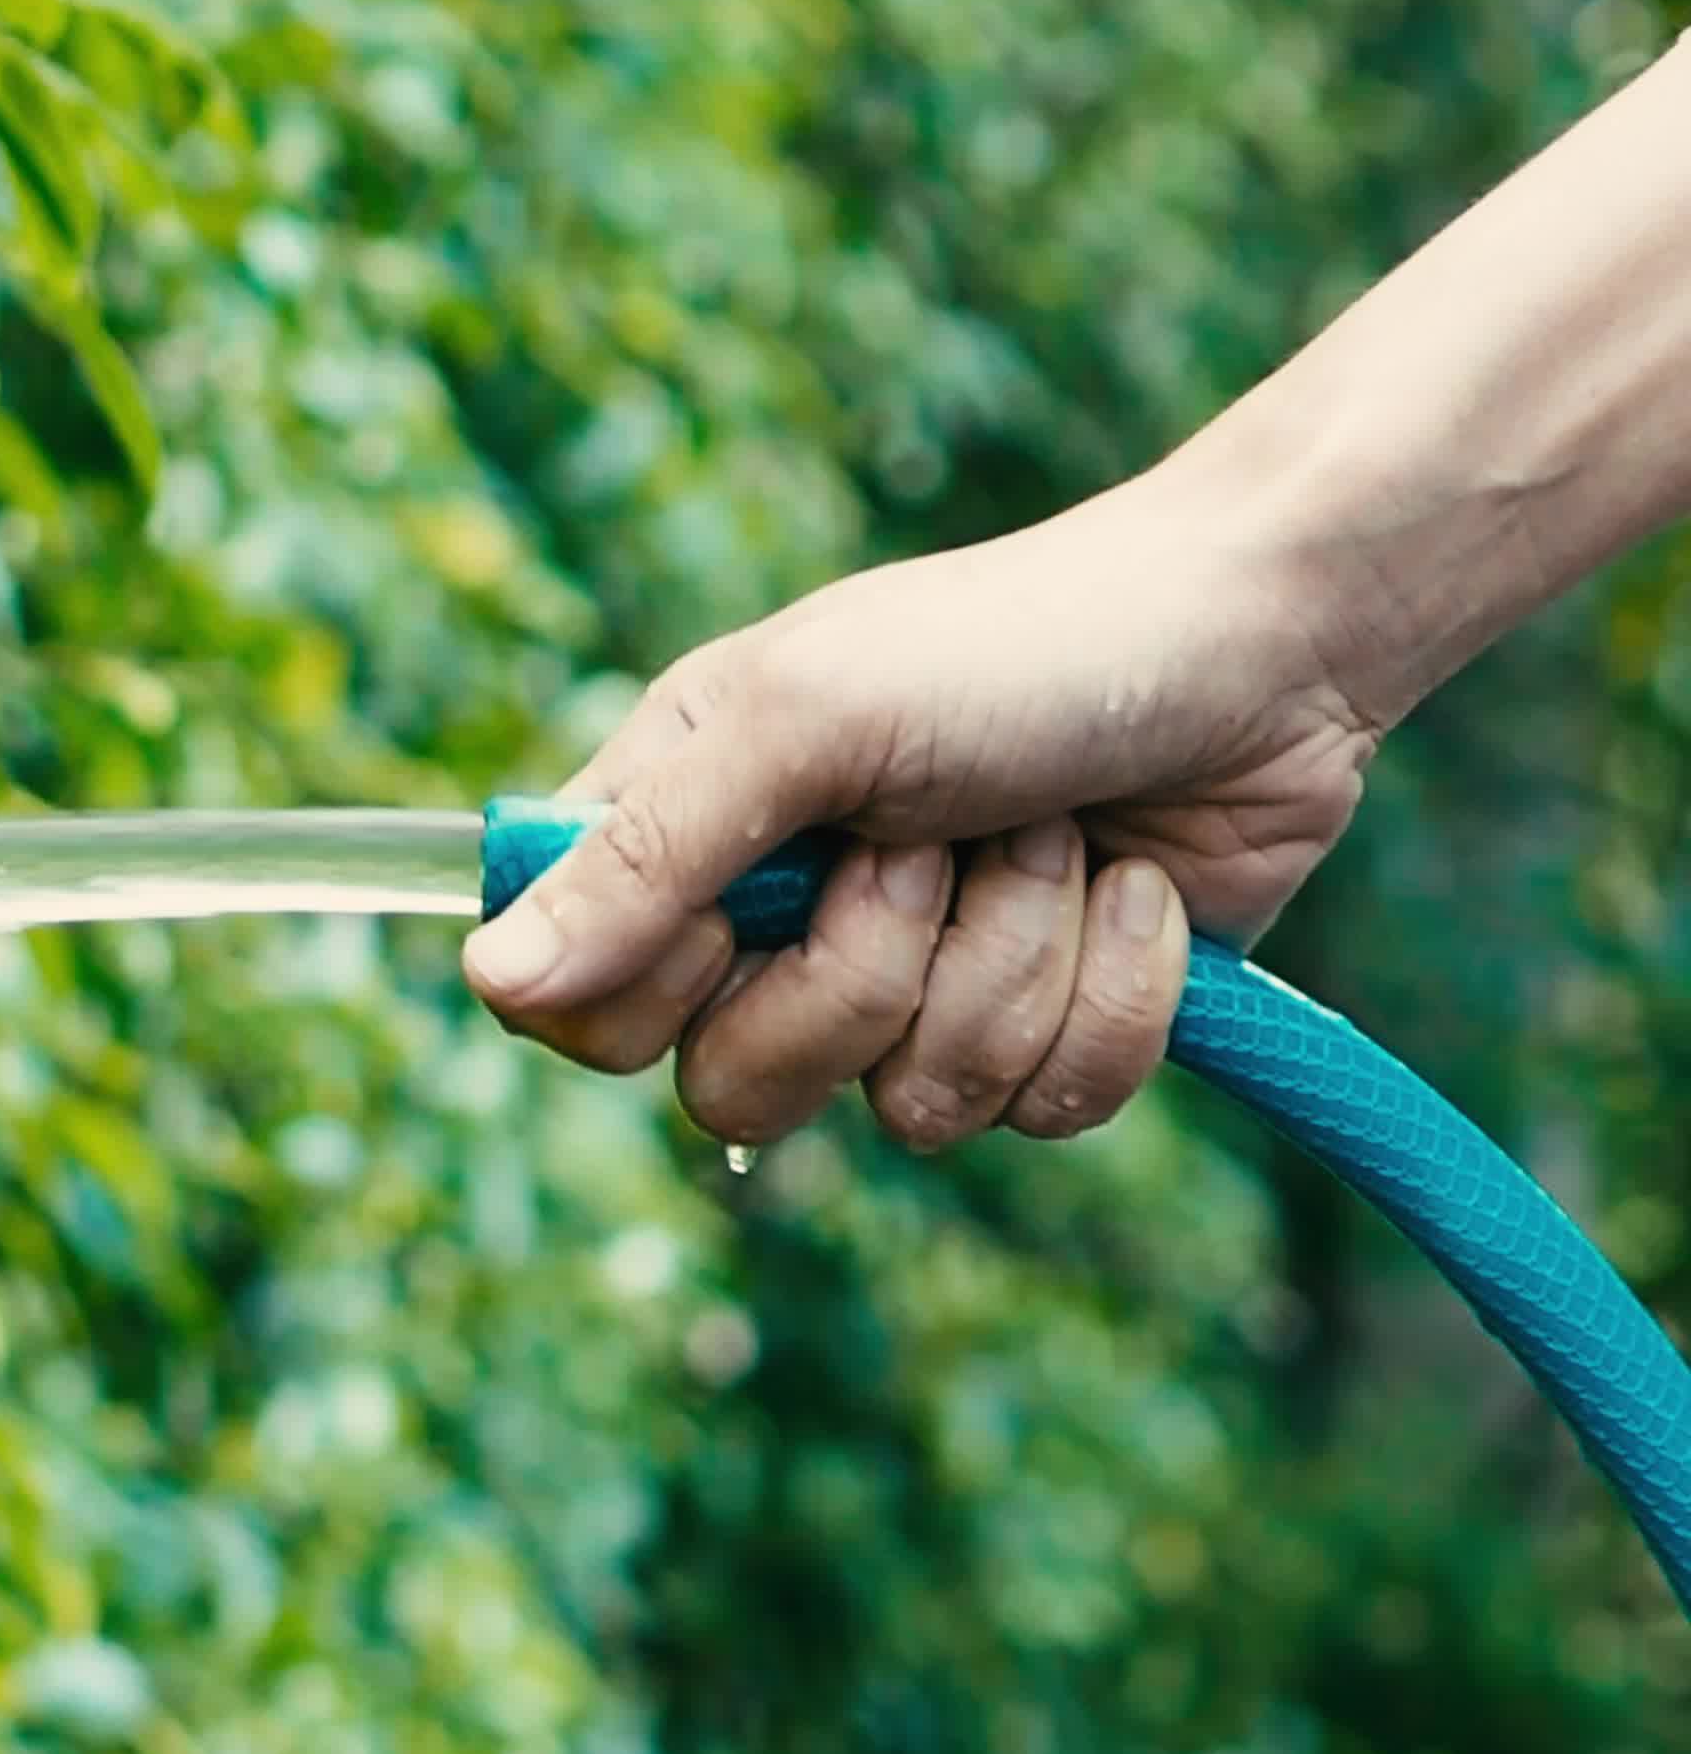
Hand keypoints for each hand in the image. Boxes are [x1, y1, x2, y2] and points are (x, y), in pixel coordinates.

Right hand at [461, 475, 1395, 1148]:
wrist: (1265, 641)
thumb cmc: (1018, 643)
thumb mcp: (806, 723)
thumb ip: (644, 856)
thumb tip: (489, 979)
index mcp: (684, 832)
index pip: (572, 1007)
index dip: (648, 992)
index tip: (737, 904)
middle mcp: (781, 925)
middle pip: (735, 1088)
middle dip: (864, 975)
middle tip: (926, 847)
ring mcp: (915, 991)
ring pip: (909, 1110)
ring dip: (1009, 961)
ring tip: (1051, 836)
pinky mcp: (1045, 1032)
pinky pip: (1040, 1112)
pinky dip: (1110, 997)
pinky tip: (1132, 892)